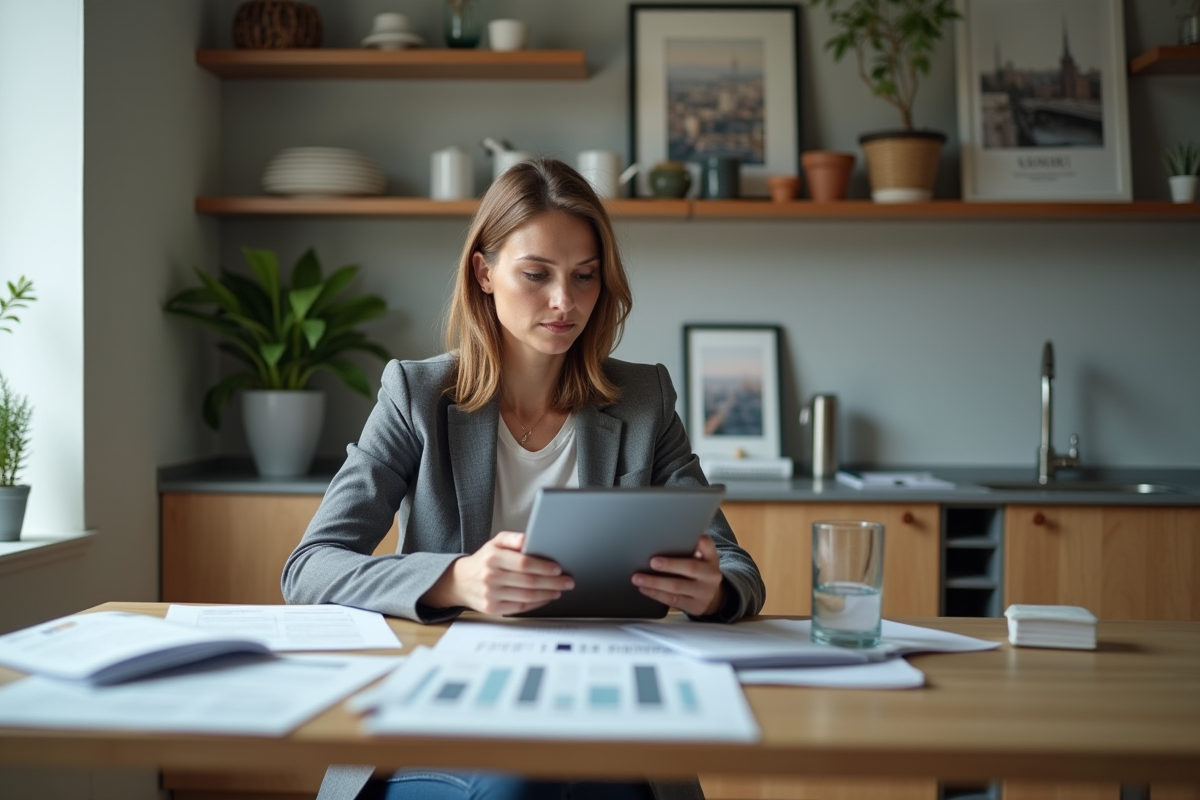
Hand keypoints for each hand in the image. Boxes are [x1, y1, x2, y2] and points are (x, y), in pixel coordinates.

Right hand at [422, 531, 574, 615]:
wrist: (461, 581)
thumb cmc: (485, 560)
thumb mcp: (495, 543)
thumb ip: (513, 539)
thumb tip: (530, 539)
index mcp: (493, 558)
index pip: (523, 563)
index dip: (543, 567)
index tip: (558, 568)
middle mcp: (490, 577)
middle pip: (529, 582)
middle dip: (553, 582)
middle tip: (568, 581)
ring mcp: (491, 595)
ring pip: (527, 597)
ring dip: (548, 594)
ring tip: (560, 589)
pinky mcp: (492, 609)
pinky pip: (521, 608)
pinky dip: (537, 603)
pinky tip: (546, 597)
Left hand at [631, 535, 725, 616]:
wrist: (711, 597)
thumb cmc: (699, 572)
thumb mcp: (702, 558)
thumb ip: (692, 548)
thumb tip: (667, 538)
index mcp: (711, 558)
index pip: (708, 546)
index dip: (701, 542)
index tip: (692, 538)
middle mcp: (711, 575)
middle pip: (690, 568)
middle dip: (670, 565)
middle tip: (652, 562)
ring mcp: (704, 592)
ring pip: (677, 587)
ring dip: (655, 582)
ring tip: (638, 578)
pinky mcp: (695, 606)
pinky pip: (673, 600)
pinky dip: (656, 594)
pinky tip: (645, 589)